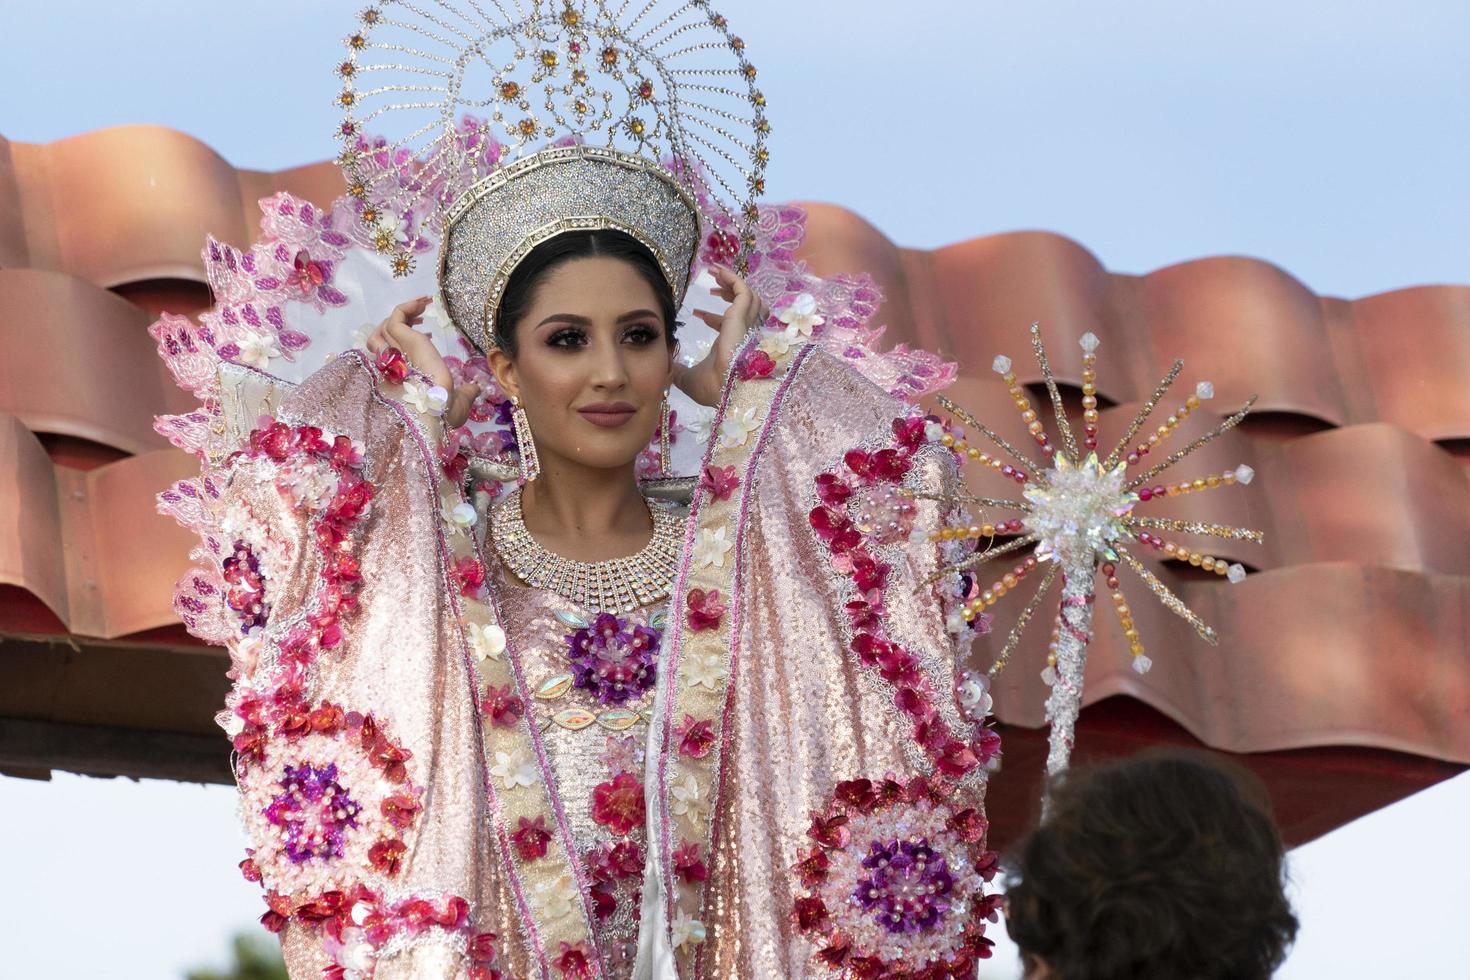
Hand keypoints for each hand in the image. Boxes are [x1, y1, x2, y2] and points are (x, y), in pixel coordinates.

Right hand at [365, 296, 480, 427]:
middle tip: (421, 319)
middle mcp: (393, 364)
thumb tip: (475, 389)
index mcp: (401, 378)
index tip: (427, 335)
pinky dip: (407, 307)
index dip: (407, 342)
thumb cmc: (443, 412)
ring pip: (387, 326)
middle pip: (383, 338)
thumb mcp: (458, 402)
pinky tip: (424, 302)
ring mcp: (395, 351)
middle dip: (400, 326)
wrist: (437, 407)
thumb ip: (465, 394)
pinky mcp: (403, 339)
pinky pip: (396, 316)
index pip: (392, 355)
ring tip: (423, 306)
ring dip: (404, 313)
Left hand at [674, 265, 770, 406]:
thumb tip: (666, 368)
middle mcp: (742, 334)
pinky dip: (732, 279)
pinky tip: (717, 271)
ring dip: (732, 282)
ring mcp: (745, 324)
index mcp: (731, 347)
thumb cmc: (713, 387)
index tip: (697, 314)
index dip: (713, 319)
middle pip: (743, 307)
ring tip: (715, 272)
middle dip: (728, 294)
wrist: (726, 389)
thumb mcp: (688, 379)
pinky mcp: (743, 316)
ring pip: (748, 296)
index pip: (727, 327)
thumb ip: (678, 371)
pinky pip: (743, 291)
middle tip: (712, 287)